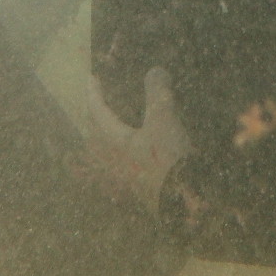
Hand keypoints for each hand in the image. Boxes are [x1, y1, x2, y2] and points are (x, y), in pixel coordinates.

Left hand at [84, 67, 193, 206]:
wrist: (184, 204)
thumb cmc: (166, 160)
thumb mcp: (164, 120)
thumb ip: (158, 93)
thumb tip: (155, 71)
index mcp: (113, 141)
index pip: (97, 112)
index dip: (94, 93)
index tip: (91, 79)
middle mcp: (113, 160)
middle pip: (96, 135)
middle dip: (96, 116)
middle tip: (99, 103)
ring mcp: (125, 177)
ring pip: (108, 151)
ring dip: (108, 135)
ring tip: (117, 124)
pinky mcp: (139, 188)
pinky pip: (123, 163)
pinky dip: (125, 150)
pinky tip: (139, 149)